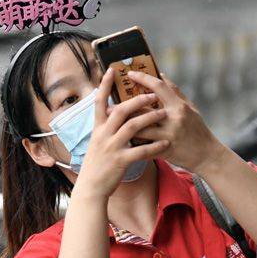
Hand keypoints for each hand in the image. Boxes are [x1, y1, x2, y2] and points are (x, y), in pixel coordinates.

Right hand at [73, 68, 170, 198]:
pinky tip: (166, 143)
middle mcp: (103, 135)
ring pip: (132, 127)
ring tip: (163, 112)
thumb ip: (106, 128)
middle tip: (152, 94)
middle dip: (137, 100)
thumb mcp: (98, 143)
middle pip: (121, 110)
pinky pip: (140, 150)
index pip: (99, 102)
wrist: (91, 187)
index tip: (112, 70)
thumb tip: (114, 114)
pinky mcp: (120, 161)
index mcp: (98, 128)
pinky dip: (154, 146)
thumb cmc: (97, 165)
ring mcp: (111, 148)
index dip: (104, 85)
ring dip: (149, 117)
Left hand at [124, 71, 226, 174]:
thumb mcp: (190, 108)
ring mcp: (168, 136)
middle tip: (111, 106)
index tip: (130, 74)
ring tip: (114, 125)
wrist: (206, 156)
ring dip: (126, 127)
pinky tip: (124, 142)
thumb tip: (161, 75)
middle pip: (143, 109)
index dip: (143, 78)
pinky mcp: (164, 151)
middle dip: (125, 108)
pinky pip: (143, 146)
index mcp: (179, 106)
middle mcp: (173, 119)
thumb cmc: (198, 130)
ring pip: (140, 129)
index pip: (158, 87)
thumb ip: (175, 92)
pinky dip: (133, 144)